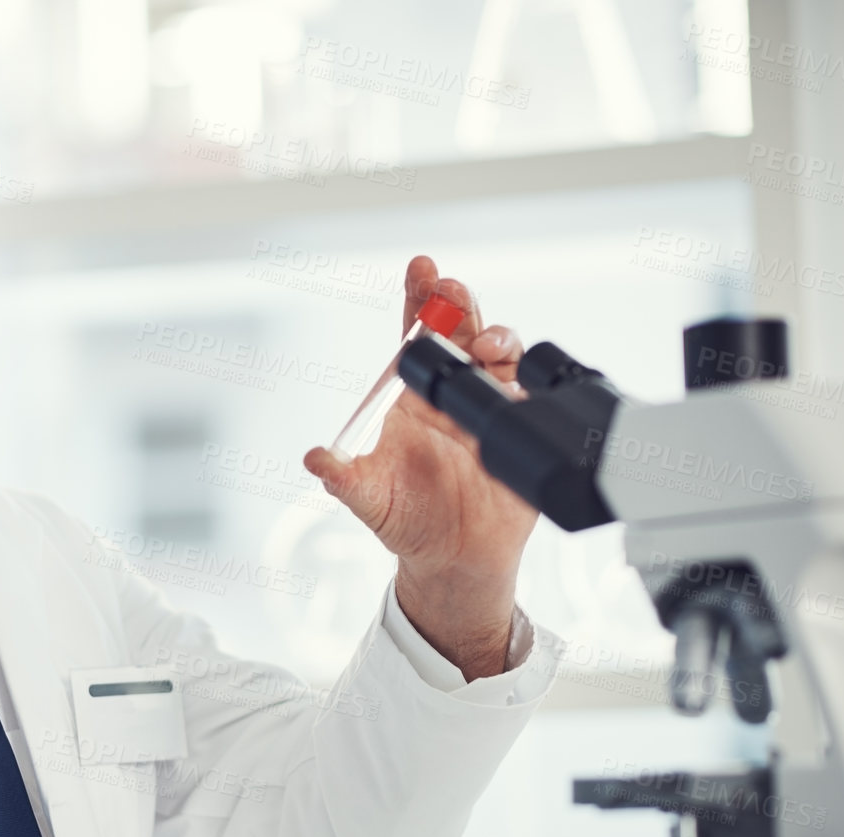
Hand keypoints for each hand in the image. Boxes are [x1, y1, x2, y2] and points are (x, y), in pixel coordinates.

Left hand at [304, 255, 538, 679]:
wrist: (455, 559)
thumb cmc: (405, 521)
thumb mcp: (369, 500)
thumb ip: (345, 478)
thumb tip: (315, 460)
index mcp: (408, 396)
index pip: (412, 335)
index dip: (418, 299)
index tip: (422, 268)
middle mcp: (448, 393)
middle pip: (458, 331)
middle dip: (457, 304)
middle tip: (453, 293)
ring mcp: (485, 406)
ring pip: (498, 353)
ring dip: (494, 339)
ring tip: (486, 346)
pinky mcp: (516, 429)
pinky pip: (527, 394)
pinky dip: (525, 381)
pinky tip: (516, 380)